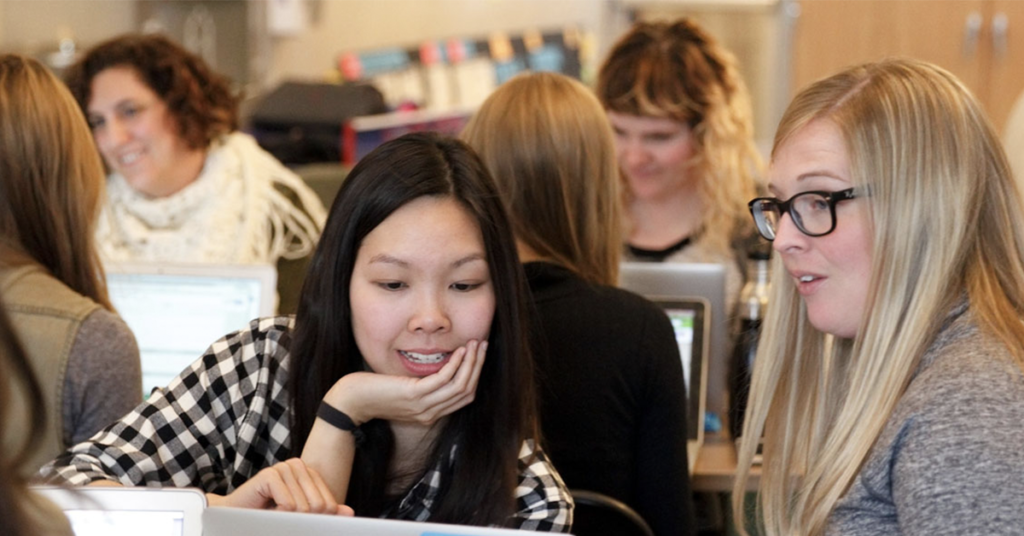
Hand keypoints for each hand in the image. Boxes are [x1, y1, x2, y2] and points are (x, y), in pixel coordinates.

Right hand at [206, 458, 353, 515]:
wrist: (235, 516)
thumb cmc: (268, 515)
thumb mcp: (301, 515)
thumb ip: (325, 511)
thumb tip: (350, 513)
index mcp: (309, 473)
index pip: (329, 504)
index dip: (315, 520)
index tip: (297, 520)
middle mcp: (298, 466)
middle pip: (318, 506)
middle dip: (302, 520)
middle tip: (283, 518)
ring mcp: (283, 468)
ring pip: (303, 508)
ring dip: (286, 519)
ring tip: (273, 513)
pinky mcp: (269, 475)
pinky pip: (288, 505)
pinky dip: (278, 515)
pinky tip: (266, 509)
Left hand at [328, 340, 487, 425]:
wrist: (351, 401)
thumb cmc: (374, 392)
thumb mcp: (404, 389)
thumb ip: (422, 384)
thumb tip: (437, 366)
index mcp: (430, 413)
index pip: (464, 397)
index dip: (475, 375)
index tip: (478, 355)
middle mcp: (430, 413)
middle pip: (466, 391)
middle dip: (478, 366)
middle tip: (482, 345)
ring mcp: (423, 406)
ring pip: (460, 386)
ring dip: (471, 363)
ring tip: (475, 344)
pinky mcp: (414, 396)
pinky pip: (443, 380)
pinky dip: (456, 365)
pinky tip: (459, 350)